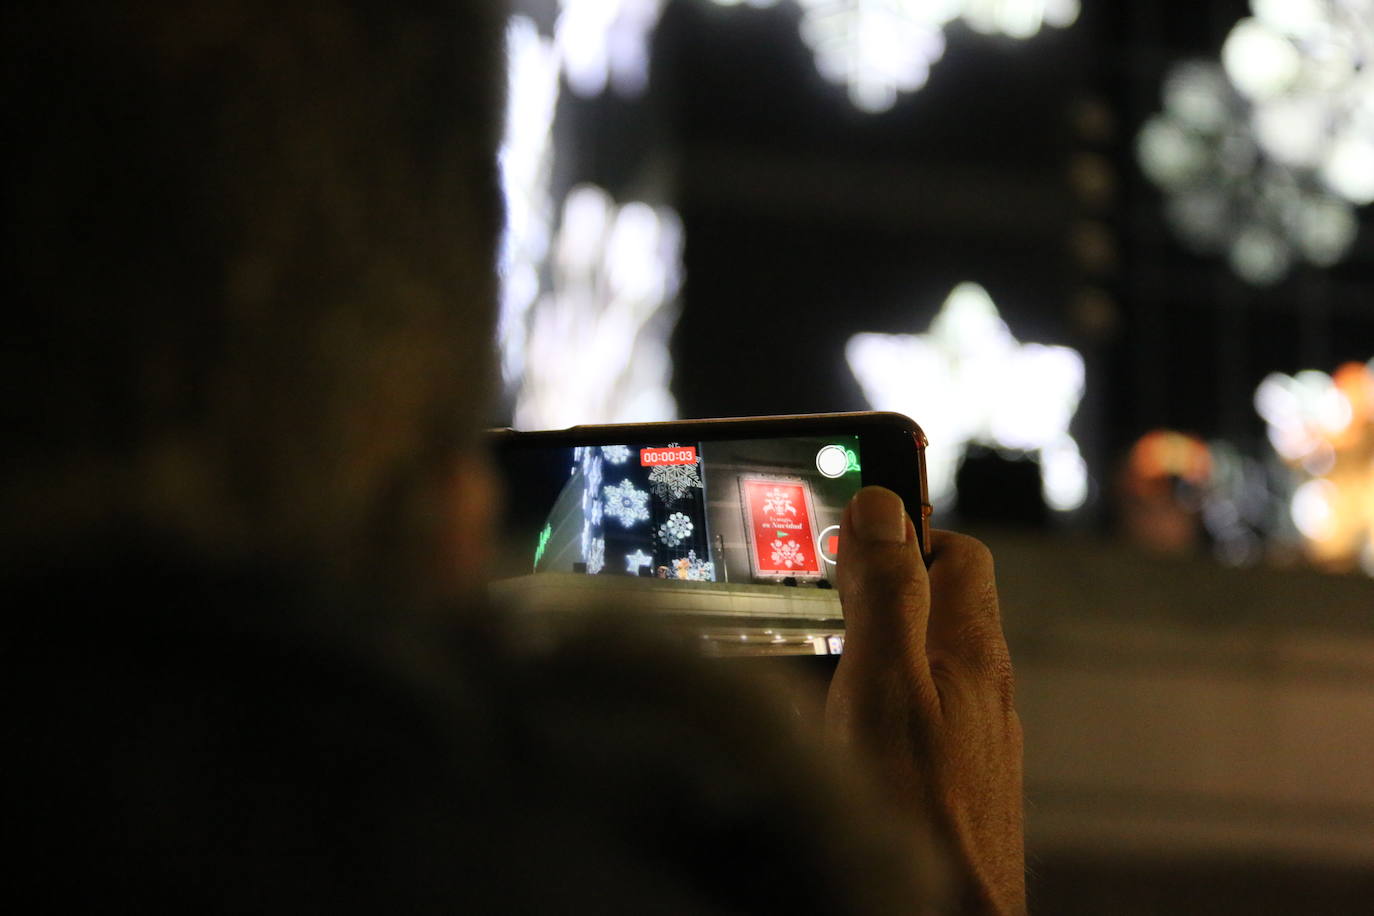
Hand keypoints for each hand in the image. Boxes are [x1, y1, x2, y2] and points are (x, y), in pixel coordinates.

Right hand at [826, 487, 1024, 915]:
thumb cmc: (917, 813)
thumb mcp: (886, 684)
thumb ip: (886, 593)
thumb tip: (881, 504)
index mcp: (969, 649)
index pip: (956, 552)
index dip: (904, 528)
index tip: (845, 525)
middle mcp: (982, 687)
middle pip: (936, 603)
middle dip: (875, 585)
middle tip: (809, 591)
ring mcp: (973, 736)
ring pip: (922, 661)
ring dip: (870, 645)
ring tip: (809, 657)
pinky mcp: (956, 779)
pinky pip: (916, 713)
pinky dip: (875, 700)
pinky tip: (836, 729)